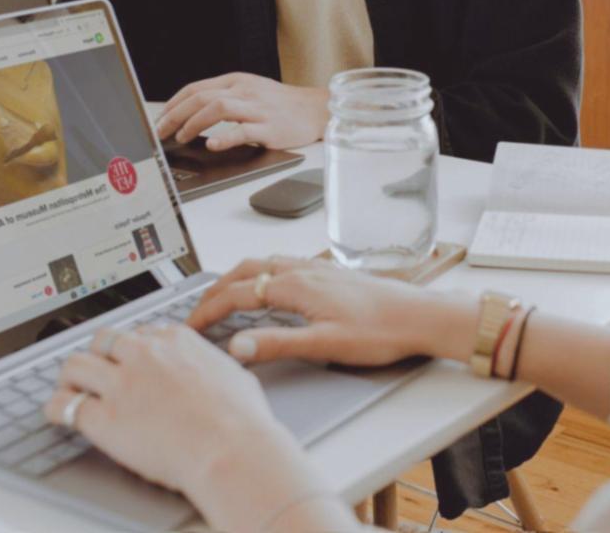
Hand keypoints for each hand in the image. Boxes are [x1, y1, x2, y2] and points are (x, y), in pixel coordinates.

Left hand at [45, 324, 292, 497]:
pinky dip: (57, 409)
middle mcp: (144, 354)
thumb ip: (218, 366)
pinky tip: (58, 415)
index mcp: (175, 340)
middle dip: (99, 355)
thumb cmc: (242, 419)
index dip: (132, 351)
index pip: (140, 333)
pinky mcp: (103, 418)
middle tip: (97, 371)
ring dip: (71, 377)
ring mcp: (121, 384)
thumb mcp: (236, 374)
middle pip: (103, 340)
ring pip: (75, 365)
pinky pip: (64, 406)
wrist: (230, 449)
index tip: (130, 362)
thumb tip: (222, 369)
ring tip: (71, 389)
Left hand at [156, 73, 329, 150]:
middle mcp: (244, 91)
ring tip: (182, 137)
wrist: (314, 110)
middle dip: (175, 115)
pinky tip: (211, 145)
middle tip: (161, 132)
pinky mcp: (269, 127)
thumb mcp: (249, 91)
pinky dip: (224, 138)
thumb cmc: (280, 104)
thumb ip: (224, 97)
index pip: (196, 88)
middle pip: (201, 97)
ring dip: (193, 123)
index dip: (173, 104)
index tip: (160, 120)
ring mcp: (257, 109)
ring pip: (217, 109)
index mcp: (236, 81)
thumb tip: (191, 111)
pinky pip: (243, 131)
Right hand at [187, 256, 470, 366]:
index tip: (190, 326)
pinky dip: (259, 272)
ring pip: (263, 263)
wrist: (419, 316)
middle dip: (215, 289)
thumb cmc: (380, 331)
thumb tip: (238, 345)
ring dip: (236, 277)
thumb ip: (278, 344)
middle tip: (196, 309)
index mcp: (297, 286)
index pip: (238, 294)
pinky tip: (266, 285)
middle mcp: (303, 270)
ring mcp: (316, 268)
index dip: (209, 310)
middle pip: (245, 271)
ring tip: (221, 296)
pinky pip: (281, 264)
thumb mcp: (326, 345)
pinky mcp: (328, 273)